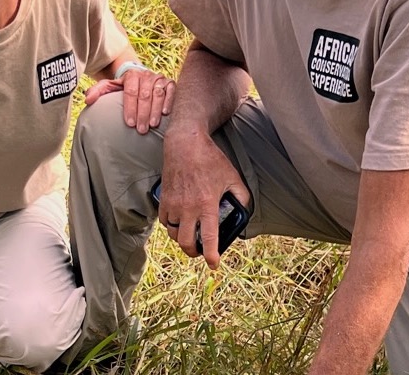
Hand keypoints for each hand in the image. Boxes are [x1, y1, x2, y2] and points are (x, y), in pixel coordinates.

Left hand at [84, 67, 173, 133]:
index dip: (130, 108)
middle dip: (143, 113)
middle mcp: (147, 75)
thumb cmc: (125, 87)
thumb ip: (98, 91)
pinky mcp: (170, 83)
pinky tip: (165, 114)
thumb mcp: (110, 87)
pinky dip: (169, 102)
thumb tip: (88, 100)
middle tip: (140, 130)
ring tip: (152, 125)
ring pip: (158, 94)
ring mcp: (159, 78)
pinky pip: (171, 92)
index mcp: (131, 75)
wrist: (141, 77)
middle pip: (145, 94)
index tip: (129, 123)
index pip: (131, 91)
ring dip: (155, 110)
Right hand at [159, 128, 249, 268]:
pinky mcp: (164, 198)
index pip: (209, 238)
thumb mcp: (232, 176)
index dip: (211, 255)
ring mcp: (174, 204)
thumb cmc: (210, 159)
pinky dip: (171, 226)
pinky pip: (165, 221)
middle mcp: (189, 208)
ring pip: (174, 233)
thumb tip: (245, 210)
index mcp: (207, 204)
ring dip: (182, 239)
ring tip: (190, 237)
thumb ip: (241, 196)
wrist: (186, 144)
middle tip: (200, 252)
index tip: (213, 264)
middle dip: (194, 252)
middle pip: (186, 242)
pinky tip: (179, 222)